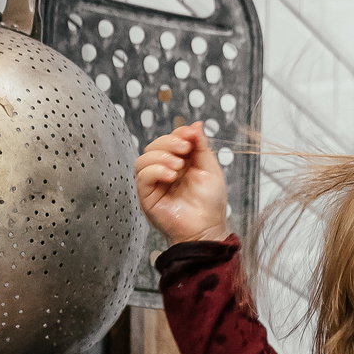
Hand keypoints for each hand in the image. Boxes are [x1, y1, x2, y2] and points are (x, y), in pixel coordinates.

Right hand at [135, 121, 228, 244]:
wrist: (207, 229)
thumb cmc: (210, 203)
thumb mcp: (210, 169)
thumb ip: (201, 147)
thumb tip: (196, 124)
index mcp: (179, 163)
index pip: (169, 141)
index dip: (178, 134)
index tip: (190, 134)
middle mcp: (163, 172)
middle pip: (154, 146)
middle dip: (169, 143)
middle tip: (185, 149)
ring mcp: (154, 184)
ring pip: (143, 159)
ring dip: (161, 157)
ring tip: (178, 166)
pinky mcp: (147, 196)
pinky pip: (142, 176)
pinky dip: (155, 170)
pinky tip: (171, 175)